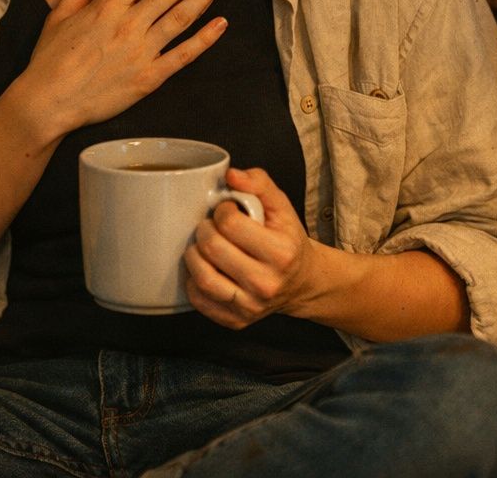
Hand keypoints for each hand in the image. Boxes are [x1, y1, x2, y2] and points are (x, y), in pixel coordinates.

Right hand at [8, 0, 228, 143]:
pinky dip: (205, 39)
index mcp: (107, 7)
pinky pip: (184, 55)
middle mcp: (129, 25)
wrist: (49, 102)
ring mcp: (142, 52)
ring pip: (181, 17)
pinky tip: (221, 23)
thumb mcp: (58, 17)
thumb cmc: (50, 59)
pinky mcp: (150, 78)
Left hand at [184, 167, 319, 328]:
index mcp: (280, 253)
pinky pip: (200, 300)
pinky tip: (205, 267)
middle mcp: (267, 283)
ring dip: (194, 255)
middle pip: (213, 249)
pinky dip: (194, 281)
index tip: (226, 211)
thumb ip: (259, 183)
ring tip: (203, 246)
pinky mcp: (237, 321)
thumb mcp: (282, 207)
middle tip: (210, 226)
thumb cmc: (287, 241)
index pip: (230, 224)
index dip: (222, 211)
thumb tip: (231, 175)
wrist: (301, 282)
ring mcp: (251, 306)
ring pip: (203, 278)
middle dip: (204, 230)